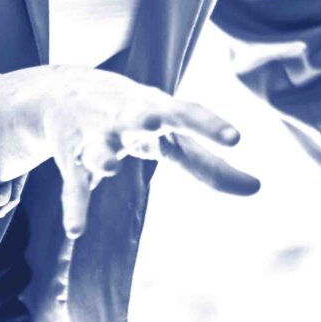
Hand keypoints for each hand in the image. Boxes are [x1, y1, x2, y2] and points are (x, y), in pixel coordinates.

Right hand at [0, 66, 261, 242]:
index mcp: (158, 109)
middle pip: (139, 116)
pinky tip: (77, 230)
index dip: (210, 126)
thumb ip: (211, 164)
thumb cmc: (135, 117)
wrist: (62, 91)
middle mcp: (126, 117)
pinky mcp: (73, 159)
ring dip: (104, 156)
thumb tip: (258, 189)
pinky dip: (75, 207)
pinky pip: (75, 186)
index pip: (187, 113)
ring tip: (111, 168)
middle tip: (154, 122)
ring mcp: (97, 136)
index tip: (236, 140)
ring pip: (99, 148)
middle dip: (145, 118)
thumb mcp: (171, 136)